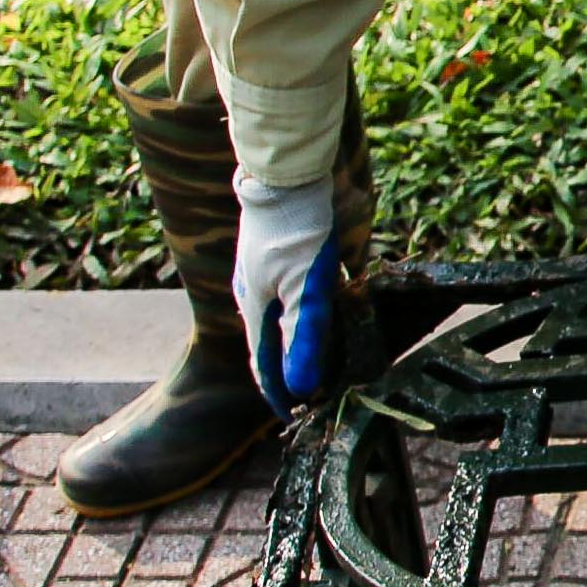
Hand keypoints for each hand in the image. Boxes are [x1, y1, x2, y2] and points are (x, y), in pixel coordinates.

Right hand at [233, 171, 340, 410]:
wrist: (287, 171)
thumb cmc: (294, 230)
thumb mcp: (306, 288)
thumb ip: (302, 337)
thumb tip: (301, 387)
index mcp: (255, 306)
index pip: (262, 362)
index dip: (277, 391)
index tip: (292, 415)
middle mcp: (256, 291)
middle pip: (271, 340)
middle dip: (288, 368)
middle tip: (312, 390)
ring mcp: (267, 269)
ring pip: (284, 314)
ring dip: (300, 339)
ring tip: (324, 355)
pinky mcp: (284, 250)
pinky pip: (297, 290)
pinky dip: (311, 308)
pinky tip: (331, 305)